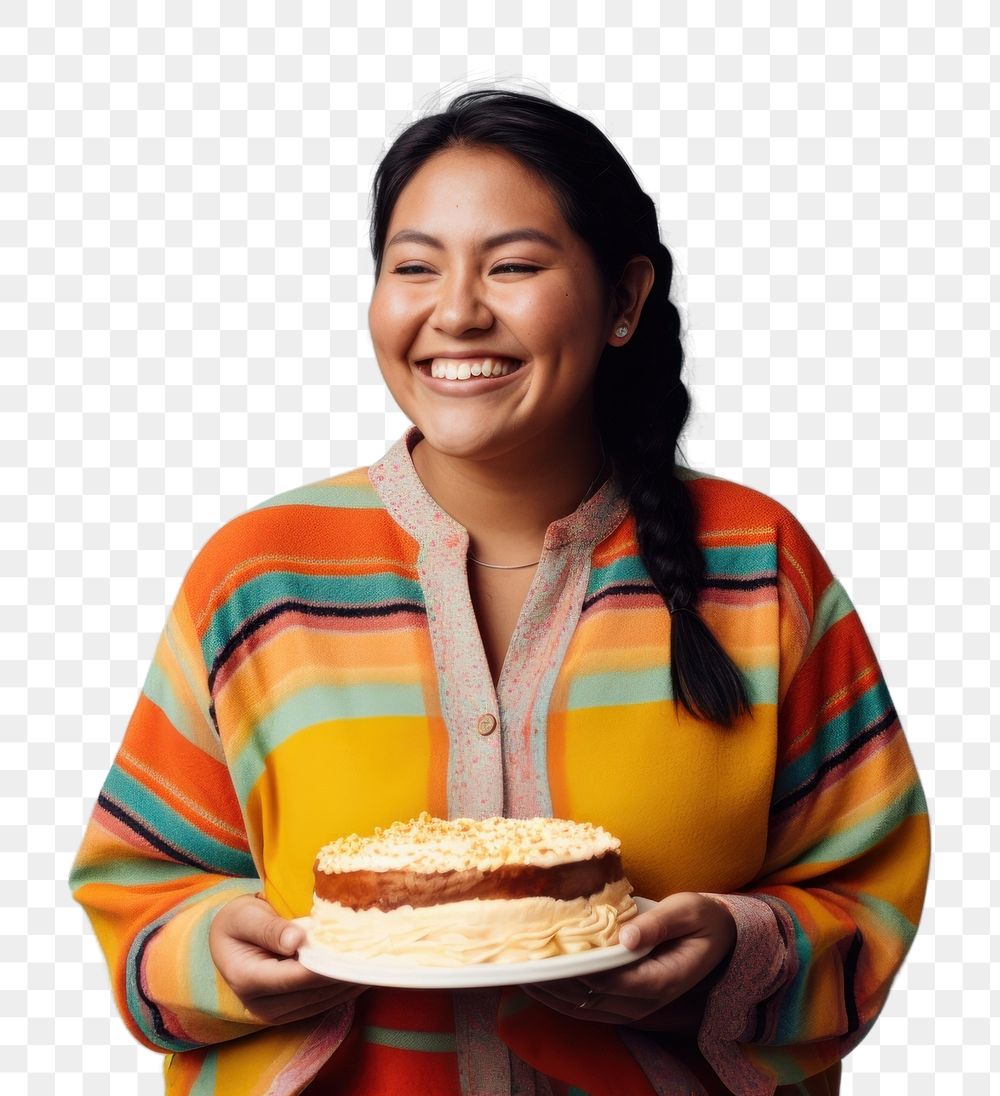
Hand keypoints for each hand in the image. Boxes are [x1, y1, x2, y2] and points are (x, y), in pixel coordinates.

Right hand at [209, 894, 367, 1024]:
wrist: (228, 940)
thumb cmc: (237, 922)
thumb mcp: (245, 916)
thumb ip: (269, 928)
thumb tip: (297, 940)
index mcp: (248, 980)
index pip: (297, 977)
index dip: (327, 965)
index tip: (354, 949)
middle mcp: (261, 1006)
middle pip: (315, 992)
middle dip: (344, 973)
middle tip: (375, 953)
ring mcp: (276, 1014)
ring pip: (324, 1001)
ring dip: (349, 983)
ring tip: (375, 961)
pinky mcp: (290, 1013)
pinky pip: (323, 1003)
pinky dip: (344, 988)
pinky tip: (361, 971)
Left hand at [521, 892, 735, 1030]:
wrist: (719, 936)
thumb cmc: (702, 918)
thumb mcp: (687, 912)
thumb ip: (657, 924)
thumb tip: (625, 936)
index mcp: (662, 980)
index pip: (611, 982)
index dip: (578, 971)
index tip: (549, 953)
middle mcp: (646, 1002)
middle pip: (591, 999)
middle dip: (556, 983)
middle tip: (523, 961)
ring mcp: (635, 1006)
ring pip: (585, 1008)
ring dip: (553, 993)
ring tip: (523, 971)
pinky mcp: (627, 1001)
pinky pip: (589, 1006)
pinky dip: (563, 996)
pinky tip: (541, 979)